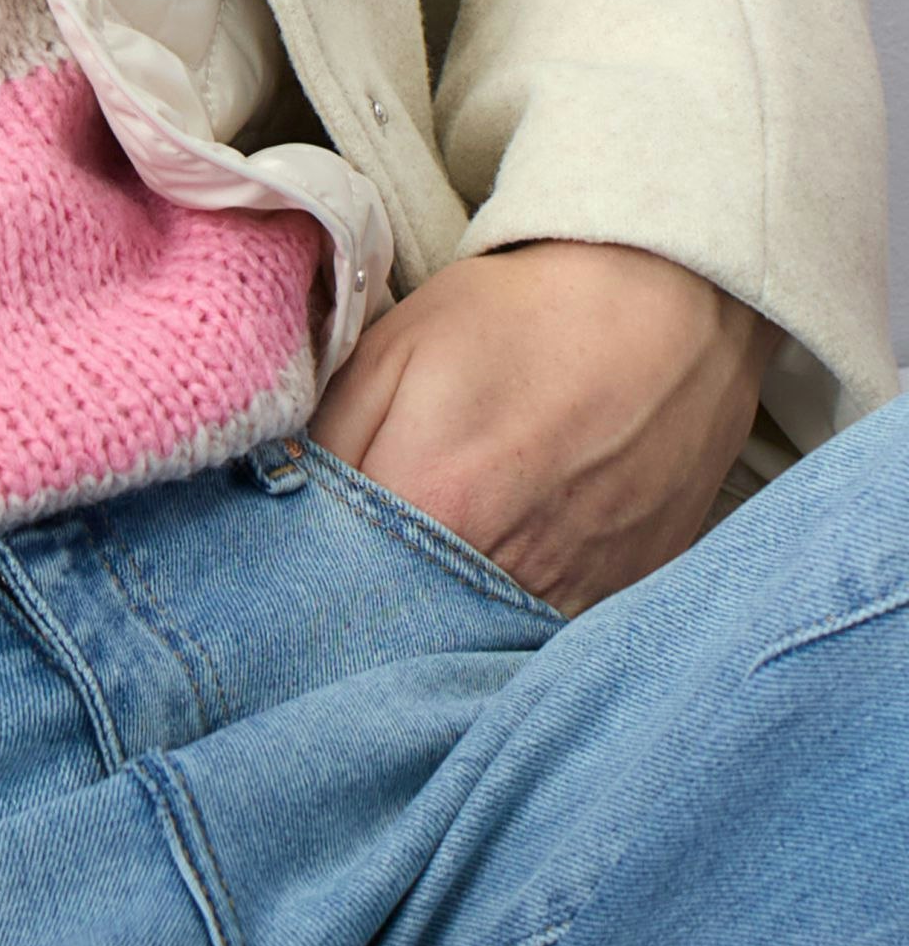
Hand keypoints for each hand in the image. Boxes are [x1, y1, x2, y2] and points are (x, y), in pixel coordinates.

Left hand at [308, 236, 774, 614]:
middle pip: (404, 627)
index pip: (331, 584)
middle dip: (371, 605)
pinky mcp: (624, 599)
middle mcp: (505, 570)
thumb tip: (276, 500)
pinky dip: (515, 615)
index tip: (292, 561)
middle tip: (363, 562)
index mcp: (433, 502)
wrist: (670, 305)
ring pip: (478, 640)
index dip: (305, 572)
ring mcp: (574, 594)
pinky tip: (506, 565)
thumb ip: (326, 435)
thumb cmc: (522, 315)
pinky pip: (546, 636)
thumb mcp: (396, 347)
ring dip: (445, 616)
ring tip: (444, 555)